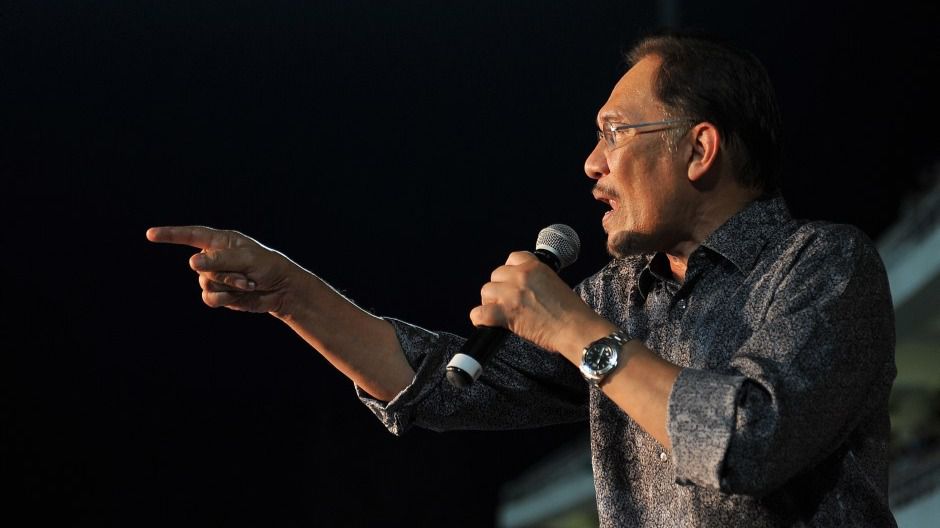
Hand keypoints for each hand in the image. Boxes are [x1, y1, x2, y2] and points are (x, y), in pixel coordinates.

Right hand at [146, 226, 302, 313]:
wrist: (280, 290)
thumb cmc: (268, 267)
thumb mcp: (247, 259)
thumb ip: (219, 260)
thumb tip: (191, 262)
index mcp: (221, 241)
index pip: (191, 235)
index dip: (170, 235)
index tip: (150, 234)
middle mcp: (214, 256)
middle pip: (201, 267)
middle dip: (226, 274)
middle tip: (247, 275)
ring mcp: (214, 275)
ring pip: (205, 283)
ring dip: (229, 287)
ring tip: (248, 284)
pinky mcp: (218, 293)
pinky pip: (209, 298)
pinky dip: (225, 298)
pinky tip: (241, 295)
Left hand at [469, 251, 610, 357]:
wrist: (576, 329)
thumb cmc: (572, 312)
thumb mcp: (555, 283)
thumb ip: (536, 281)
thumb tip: (522, 290)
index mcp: (535, 266)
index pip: (512, 258)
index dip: (510, 272)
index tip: (514, 283)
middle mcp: (521, 276)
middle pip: (496, 275)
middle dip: (500, 288)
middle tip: (509, 302)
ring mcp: (511, 294)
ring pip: (486, 291)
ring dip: (491, 302)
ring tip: (502, 313)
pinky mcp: (505, 313)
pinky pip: (479, 313)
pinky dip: (480, 319)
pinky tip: (488, 324)